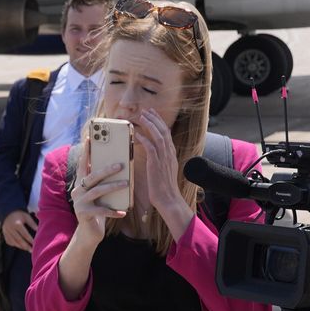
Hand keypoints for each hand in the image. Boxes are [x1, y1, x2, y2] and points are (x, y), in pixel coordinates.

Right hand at [1, 209, 38, 251]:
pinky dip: (15, 245)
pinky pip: (9, 242)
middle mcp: (11, 228)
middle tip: (32, 250)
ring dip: (21, 247)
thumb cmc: (20, 215)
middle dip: (26, 246)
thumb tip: (38, 230)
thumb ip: (32, 223)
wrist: (8, 212)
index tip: (35, 244)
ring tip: (28, 249)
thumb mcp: (26, 217)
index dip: (30, 240)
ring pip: (14, 242)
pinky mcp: (4, 234)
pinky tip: (20, 246)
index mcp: (17, 224)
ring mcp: (6, 232)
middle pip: (19, 240)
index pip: (24, 234)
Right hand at [68, 158, 127, 245]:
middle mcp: (77, 191)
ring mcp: (79, 203)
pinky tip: (123, 212)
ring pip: (97, 191)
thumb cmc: (98, 210)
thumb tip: (119, 165)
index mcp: (80, 183)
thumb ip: (103, 182)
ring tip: (126, 183)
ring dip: (112, 187)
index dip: (86, 151)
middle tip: (121, 165)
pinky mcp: (84, 215)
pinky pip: (101, 211)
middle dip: (106, 169)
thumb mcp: (99, 194)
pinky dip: (113, 211)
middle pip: (92, 176)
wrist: (89, 233)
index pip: (83, 164)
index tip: (90, 138)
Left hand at [131, 110, 193, 238]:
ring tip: (142, 116)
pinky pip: (151, 147)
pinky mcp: (157, 164)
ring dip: (150, 124)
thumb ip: (160, 161)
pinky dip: (145, 138)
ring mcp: (164, 159)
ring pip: (159, 136)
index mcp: (171, 155)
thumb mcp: (163, 172)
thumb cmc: (163, 190)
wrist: (169, 200)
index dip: (160, 123)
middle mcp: (170, 154)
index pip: (167, 134)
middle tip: (147, 110)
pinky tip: (138, 133)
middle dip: (155, 119)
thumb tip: (154, 156)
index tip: (153, 115)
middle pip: (164, 131)